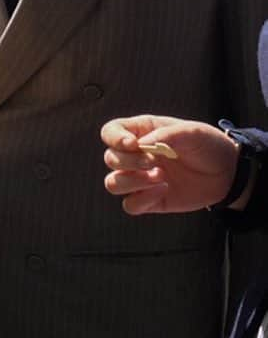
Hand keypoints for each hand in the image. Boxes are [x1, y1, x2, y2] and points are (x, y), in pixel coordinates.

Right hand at [102, 115, 239, 214]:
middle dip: (129, 162)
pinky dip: (141, 200)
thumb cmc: (207, 145)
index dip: (114, 138)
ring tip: (160, 177)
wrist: (228, 173)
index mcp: (140, 132)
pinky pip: (130, 205)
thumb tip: (141, 145)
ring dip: (132, 182)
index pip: (110, 132)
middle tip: (155, 162)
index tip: (133, 144)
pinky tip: (163, 191)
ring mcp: (141, 179)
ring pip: (113, 183)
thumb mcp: (191, 132)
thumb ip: (165, 135)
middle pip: (110, 159)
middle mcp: (135, 156)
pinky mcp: (150, 200)